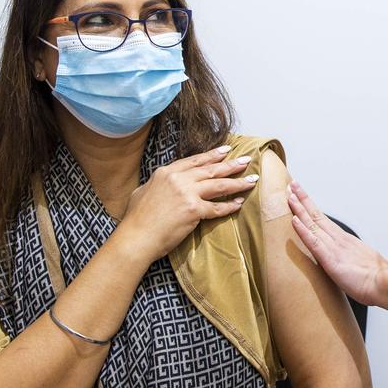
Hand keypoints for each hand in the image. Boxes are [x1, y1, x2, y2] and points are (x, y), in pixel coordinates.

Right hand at [113, 145, 256, 264]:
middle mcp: (179, 179)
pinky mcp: (194, 211)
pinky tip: (239, 203)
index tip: (226, 150)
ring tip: (252, 180)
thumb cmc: (136, 219)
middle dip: (231, 164)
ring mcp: (187, 194)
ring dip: (238, 182)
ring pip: (219, 185)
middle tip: (246, 160)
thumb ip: (159, 183)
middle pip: (211, 169)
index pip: (195, 161)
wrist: (136, 237)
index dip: (213, 155)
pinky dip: (230, 206)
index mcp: (166, 172)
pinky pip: (217, 207)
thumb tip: (165, 183)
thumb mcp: (143, 191)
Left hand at [287, 181, 387, 306]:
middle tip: (292, 185)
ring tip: (289, 195)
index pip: (322, 220)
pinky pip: (313, 242)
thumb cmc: (374, 279)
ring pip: (313, 224)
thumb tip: (347, 260)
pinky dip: (303, 230)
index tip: (300, 195)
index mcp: (343, 241)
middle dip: (303, 199)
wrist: (384, 285)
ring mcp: (333, 248)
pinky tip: (294, 220)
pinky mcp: (330, 260)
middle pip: (316, 215)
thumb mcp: (360, 264)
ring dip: (299, 209)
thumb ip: (351, 259)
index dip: (310, 207)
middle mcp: (337, 240)